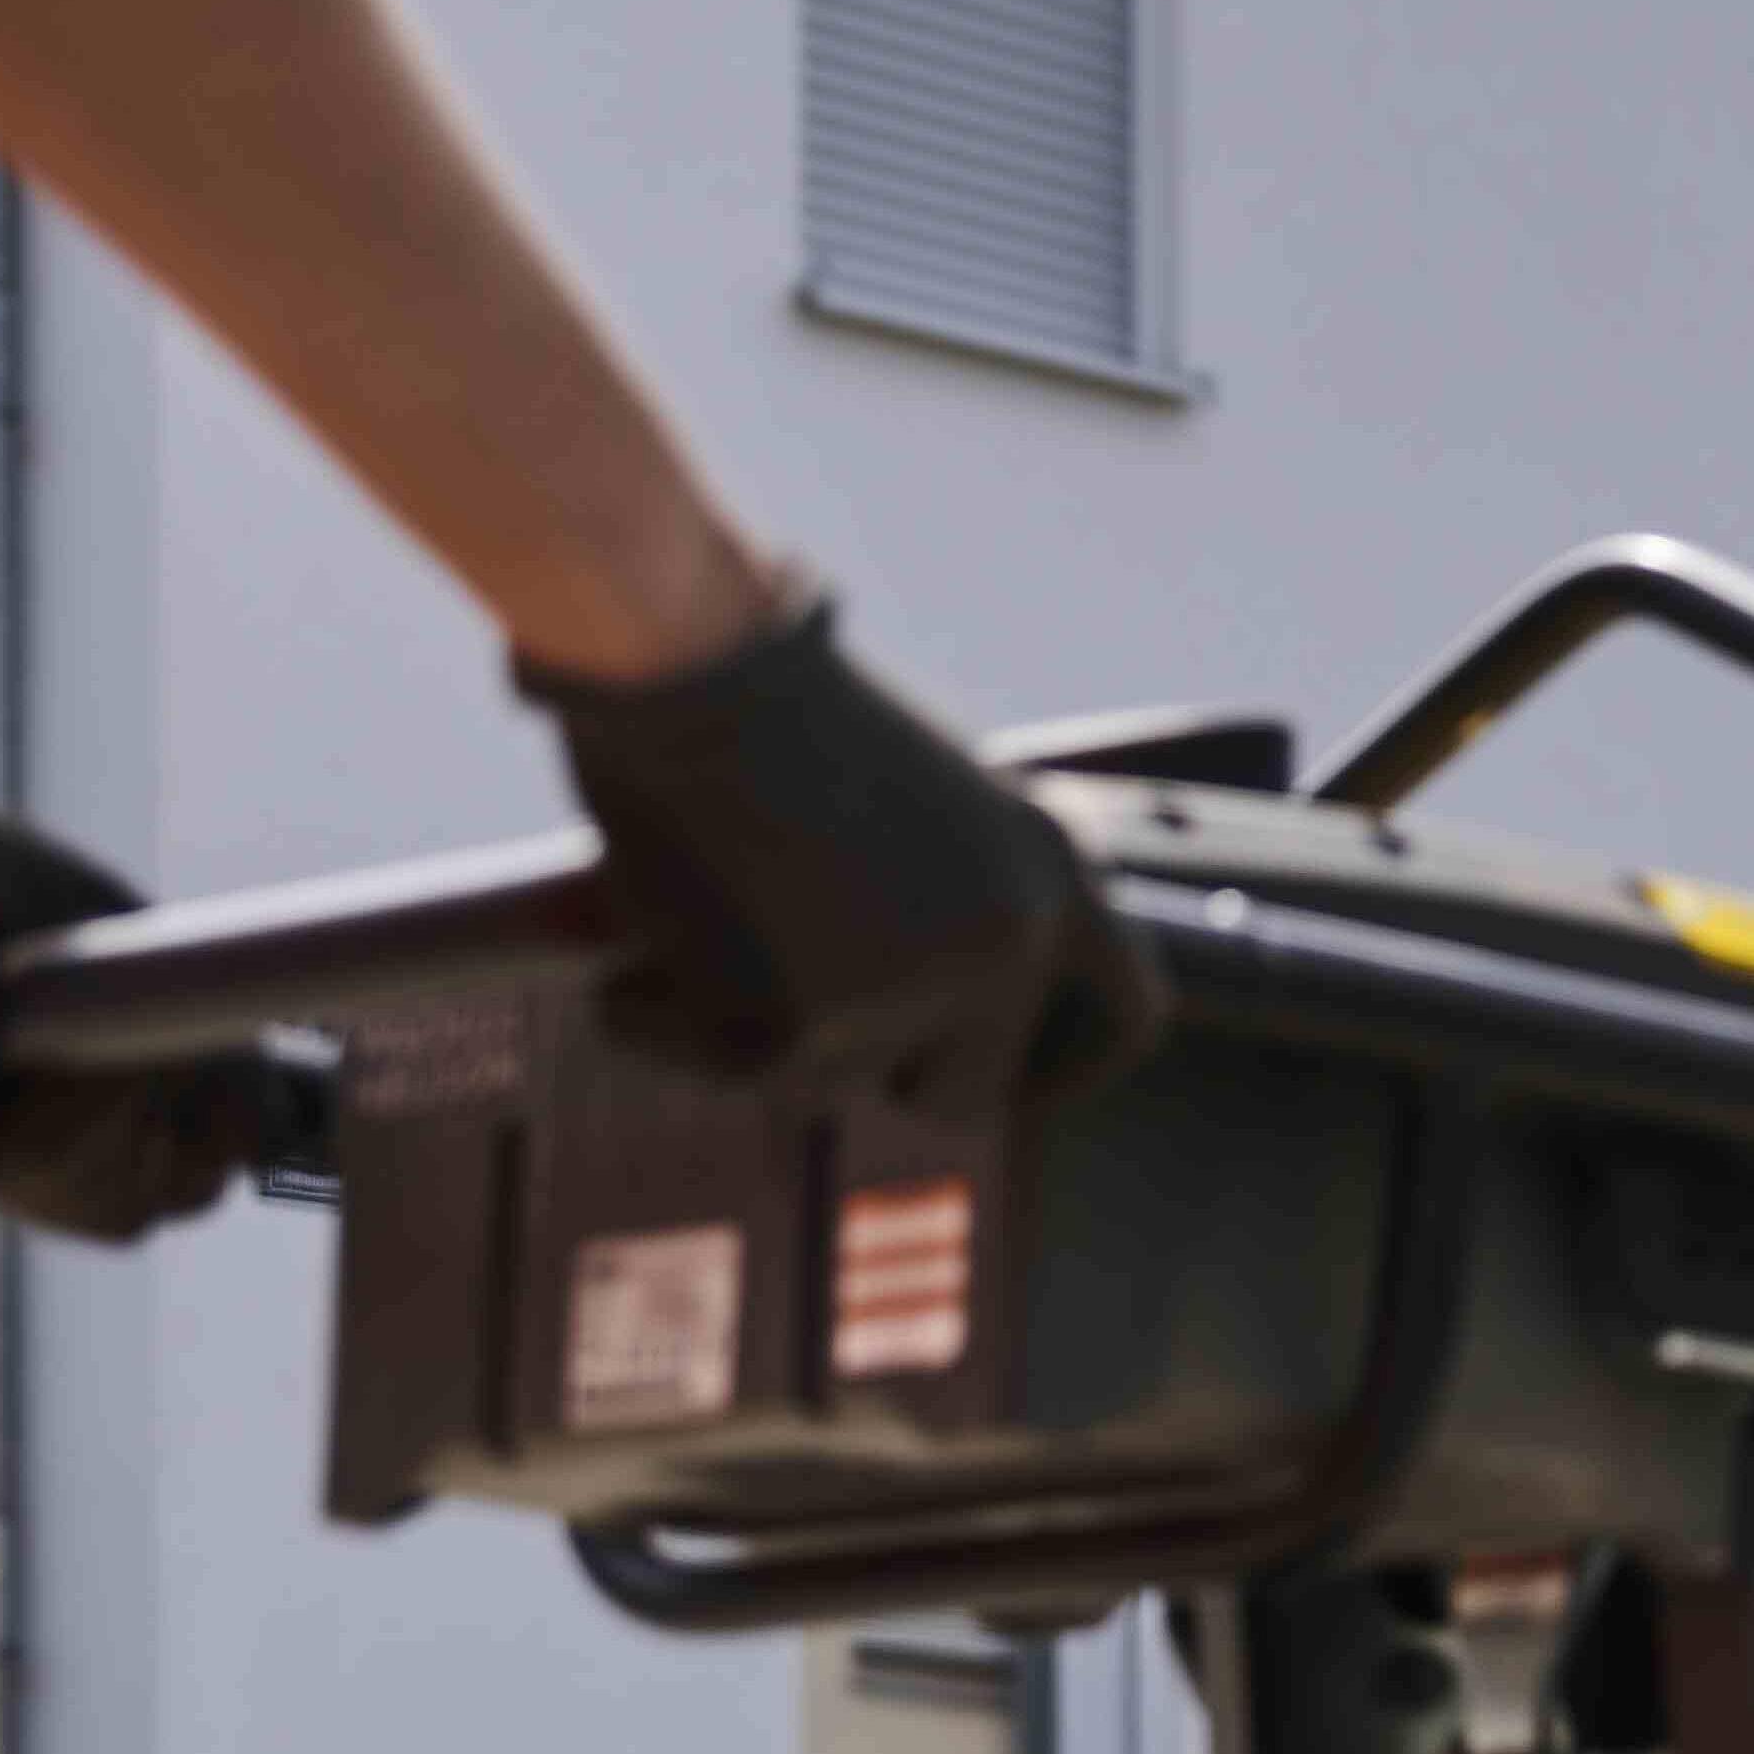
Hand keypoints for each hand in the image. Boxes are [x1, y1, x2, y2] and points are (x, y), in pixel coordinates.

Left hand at [0, 662, 270, 1237]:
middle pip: (145, 1209)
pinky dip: (65, 1095)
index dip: (224, 1137)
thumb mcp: (113, 957)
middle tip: (161, 1045)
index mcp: (60, 1109)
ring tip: (88, 1017)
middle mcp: (5, 1152)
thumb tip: (259, 1125)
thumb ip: (181, 1037)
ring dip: (124, 1111)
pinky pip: (29, 1162)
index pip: (173, 1182)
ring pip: (105, 1204)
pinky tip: (38, 1024)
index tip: (234, 1067)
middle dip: (189, 1136)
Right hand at [522, 591, 1155, 1117]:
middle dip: (883, 1078)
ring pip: (836, 1086)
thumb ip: (947, 909)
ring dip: (755, 1035)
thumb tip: (920, 1031)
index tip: (1008, 1091)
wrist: (689, 660)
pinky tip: (623, 959)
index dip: (1067, 1071)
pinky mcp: (817, 1020)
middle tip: (800, 1017)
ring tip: (694, 925)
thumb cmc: (766, 707)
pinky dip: (660, 1026)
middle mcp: (1014, 932)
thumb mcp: (915, 806)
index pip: (1129, 1014)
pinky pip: (731, 1073)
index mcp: (1055, 865)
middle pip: (967, 1092)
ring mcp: (925, 983)